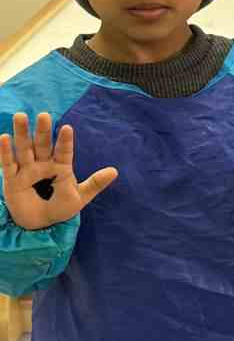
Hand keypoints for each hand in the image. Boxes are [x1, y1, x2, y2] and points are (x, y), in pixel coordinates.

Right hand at [0, 112, 117, 230]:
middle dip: (43, 131)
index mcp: (60, 166)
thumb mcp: (79, 197)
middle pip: (42, 144)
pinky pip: (8, 164)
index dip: (65, 141)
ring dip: (22, 133)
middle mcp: (43, 164)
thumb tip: (115, 171)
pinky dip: (5, 151)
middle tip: (44, 115)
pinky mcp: (12, 180)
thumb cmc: (60, 207)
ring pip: (24, 149)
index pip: (63, 151)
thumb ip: (94, 183)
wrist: (40, 225)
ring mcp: (27, 170)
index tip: (67, 128)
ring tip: (21, 115)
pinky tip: (4, 137)